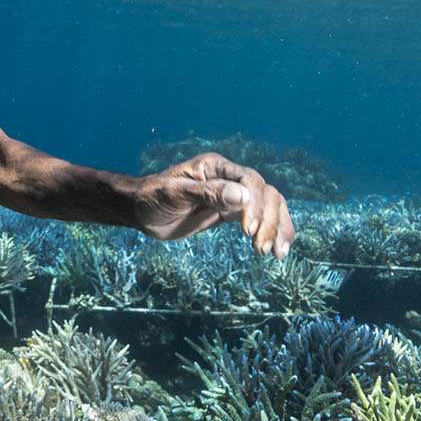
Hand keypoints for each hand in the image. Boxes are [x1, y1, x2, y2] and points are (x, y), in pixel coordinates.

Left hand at [135, 151, 293, 257]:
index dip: (254, 204)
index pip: (248, 180)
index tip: (247, 230)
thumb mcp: (175, 195)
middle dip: (268, 221)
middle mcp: (228, 177)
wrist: (142, 211)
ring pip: (269, 205)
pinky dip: (273, 231)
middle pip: (265, 193)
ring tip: (277, 254)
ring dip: (277, 227)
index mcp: (215, 167)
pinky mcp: (231, 213)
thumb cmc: (153, 198)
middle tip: (261, 249)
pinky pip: (260, 218)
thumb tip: (244, 197)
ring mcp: (232, 195)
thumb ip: (207, 194)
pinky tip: (278, 249)